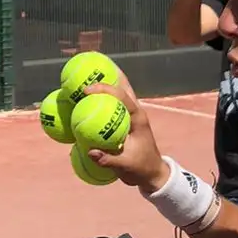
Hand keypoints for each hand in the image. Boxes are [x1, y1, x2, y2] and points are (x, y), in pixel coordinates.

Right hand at [80, 69, 168, 191]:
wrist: (151, 174)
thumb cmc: (140, 168)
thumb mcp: (125, 165)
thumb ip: (109, 159)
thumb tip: (90, 152)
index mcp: (137, 118)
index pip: (122, 97)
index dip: (105, 90)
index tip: (87, 90)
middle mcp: (135, 112)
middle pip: (123, 86)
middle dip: (110, 73)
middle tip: (93, 64)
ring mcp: (131, 116)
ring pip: (120, 92)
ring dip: (108, 80)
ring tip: (92, 70)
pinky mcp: (126, 121)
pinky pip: (113, 105)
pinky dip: (103, 97)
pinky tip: (89, 96)